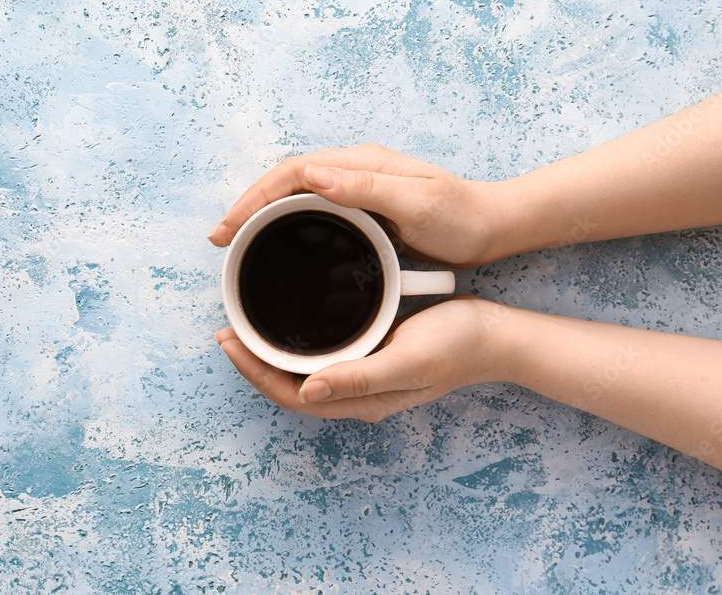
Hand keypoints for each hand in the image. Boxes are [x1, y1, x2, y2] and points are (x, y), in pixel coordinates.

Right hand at [208, 143, 512, 267]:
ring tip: (237, 240)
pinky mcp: (364, 208)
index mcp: (361, 164)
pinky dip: (286, 223)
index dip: (256, 196)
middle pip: (286, 181)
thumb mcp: (416, 202)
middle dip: (248, 205)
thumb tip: (314, 174)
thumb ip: (366, 187)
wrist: (492, 227)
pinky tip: (277, 242)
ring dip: (263, 214)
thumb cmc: (460, 217)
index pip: (293, 171)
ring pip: (296, 195)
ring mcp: (358, 188)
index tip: (230, 225)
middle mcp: (355, 170)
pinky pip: (313, 210)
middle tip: (220, 237)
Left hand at [214, 296, 510, 421]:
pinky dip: (300, 342)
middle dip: (254, 363)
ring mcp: (365, 377)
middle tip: (226, 332)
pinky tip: (293, 322)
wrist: (495, 335)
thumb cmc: (456, 346)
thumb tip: (307, 391)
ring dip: (273, 353)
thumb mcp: (406, 359)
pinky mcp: (373, 356)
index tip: (228, 342)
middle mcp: (357, 394)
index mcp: (360, 400)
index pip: (291, 394)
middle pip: (290, 386)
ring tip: (248, 327)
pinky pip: (324, 356)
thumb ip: (358, 377)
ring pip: (305, 372)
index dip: (254, 372)